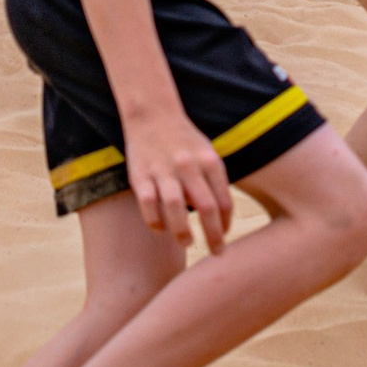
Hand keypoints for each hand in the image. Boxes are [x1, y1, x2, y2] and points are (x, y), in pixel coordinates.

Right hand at [124, 112, 232, 251]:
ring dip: (183, 232)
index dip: (226, 224)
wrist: (152, 114)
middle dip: (214, 236)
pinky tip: (161, 229)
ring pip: (176, 208)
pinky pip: (148, 205)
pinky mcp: (140, 175)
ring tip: (188, 242)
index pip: (224, 201)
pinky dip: (156, 222)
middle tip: (217, 252)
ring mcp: (163, 170)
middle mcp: (188, 166)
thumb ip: (216, 181)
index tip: (224, 237)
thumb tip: (223, 219)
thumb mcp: (207, 154)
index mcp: (209, 161)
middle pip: (206, 207)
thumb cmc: (185, 141)